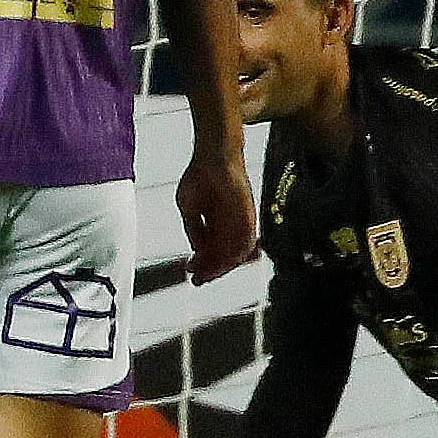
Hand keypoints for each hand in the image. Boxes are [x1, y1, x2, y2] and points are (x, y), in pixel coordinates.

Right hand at [175, 154, 256, 283]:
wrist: (213, 157)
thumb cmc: (200, 176)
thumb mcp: (189, 208)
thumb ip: (194, 230)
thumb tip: (197, 251)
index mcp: (216, 224)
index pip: (212, 251)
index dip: (202, 265)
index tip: (191, 273)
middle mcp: (229, 226)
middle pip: (224, 256)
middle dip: (211, 270)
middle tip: (198, 279)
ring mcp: (240, 222)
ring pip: (236, 253)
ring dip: (222, 265)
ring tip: (208, 272)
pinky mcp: (249, 217)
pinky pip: (247, 241)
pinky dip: (237, 254)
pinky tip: (223, 261)